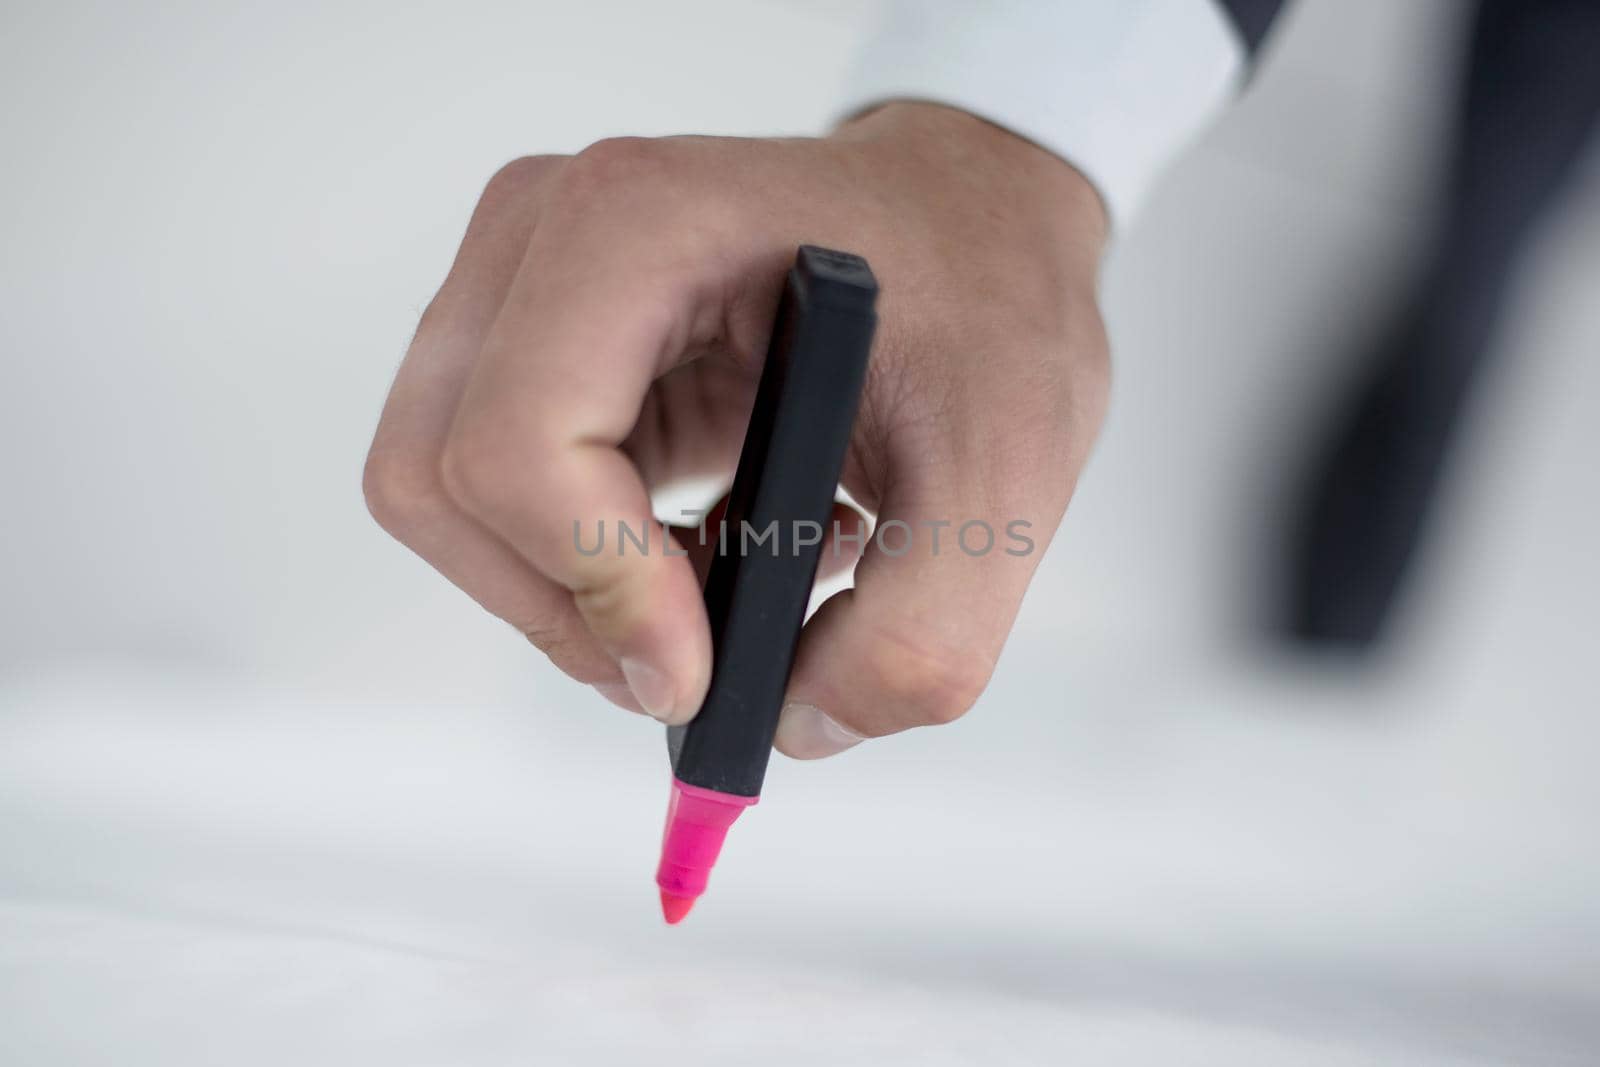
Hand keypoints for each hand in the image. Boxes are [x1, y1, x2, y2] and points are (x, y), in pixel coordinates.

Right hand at [363, 102, 1108, 756]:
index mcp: (640, 223)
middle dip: (569, 610)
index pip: (519, 446)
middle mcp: (545, 233)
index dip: (598, 590)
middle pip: (444, 483)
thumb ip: (916, 639)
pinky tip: (716, 551)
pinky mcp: (534, 346)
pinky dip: (587, 566)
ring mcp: (522, 284)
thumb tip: (787, 727)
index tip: (699, 672)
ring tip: (739, 581)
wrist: (974, 224)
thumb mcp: (1009, 473)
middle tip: (702, 657)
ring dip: (578, 592)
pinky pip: (497, 498)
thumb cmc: (991, 298)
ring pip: (452, 503)